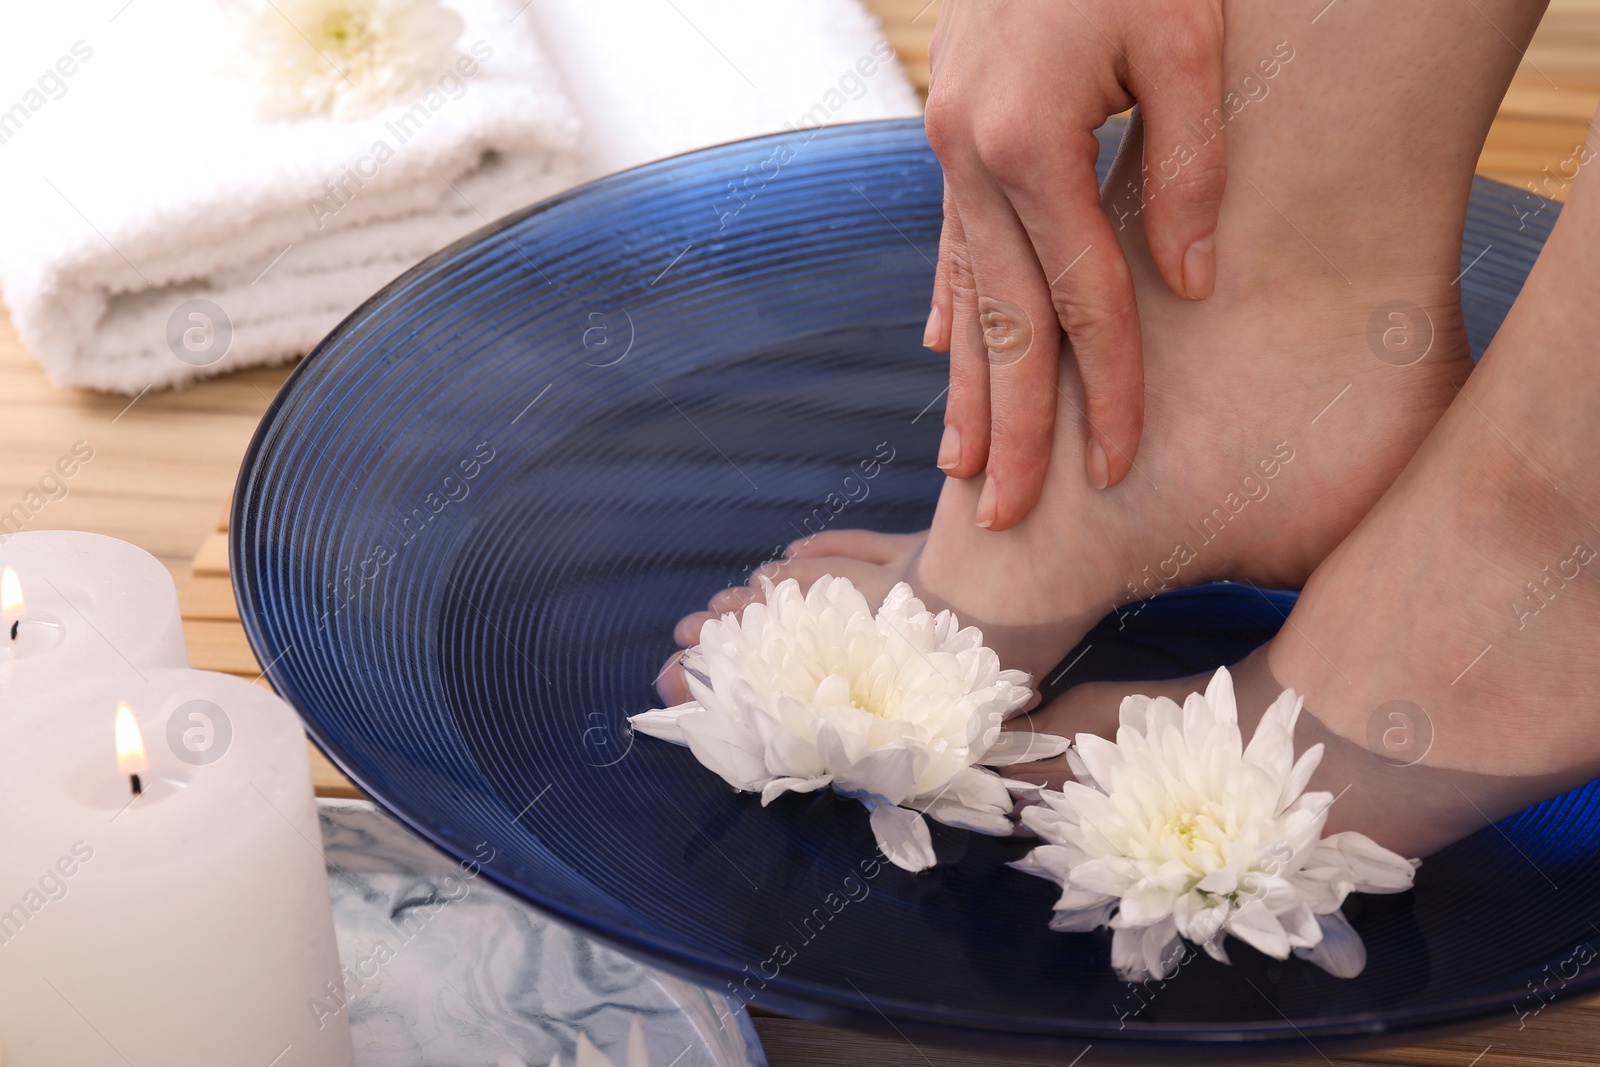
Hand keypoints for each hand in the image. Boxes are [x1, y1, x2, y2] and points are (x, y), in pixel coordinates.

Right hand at [923, 0, 1224, 528]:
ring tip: (962, 468)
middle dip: (1010, 426)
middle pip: (1000, 321)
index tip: (1118, 468)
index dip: (1106, 387)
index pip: (1081, 297)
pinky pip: (947, 241)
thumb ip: (1190, 166)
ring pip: (961, 293)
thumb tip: (1189, 282)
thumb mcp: (1187, 41)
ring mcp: (949, 147)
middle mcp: (970, 156)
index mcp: (1028, 139)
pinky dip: (947, 304)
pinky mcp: (952, 132)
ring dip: (964, 385)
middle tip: (1007, 518)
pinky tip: (939, 354)